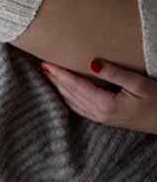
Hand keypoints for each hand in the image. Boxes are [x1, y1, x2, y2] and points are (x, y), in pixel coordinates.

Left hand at [41, 59, 156, 134]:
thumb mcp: (140, 84)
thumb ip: (115, 73)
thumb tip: (91, 62)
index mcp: (106, 105)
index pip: (76, 86)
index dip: (60, 73)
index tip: (46, 62)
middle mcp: (100, 114)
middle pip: (70, 94)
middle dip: (55, 79)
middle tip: (42, 64)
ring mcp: (102, 119)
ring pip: (73, 102)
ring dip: (59, 88)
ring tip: (48, 74)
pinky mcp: (106, 119)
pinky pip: (80, 108)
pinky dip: (68, 97)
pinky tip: (64, 90)